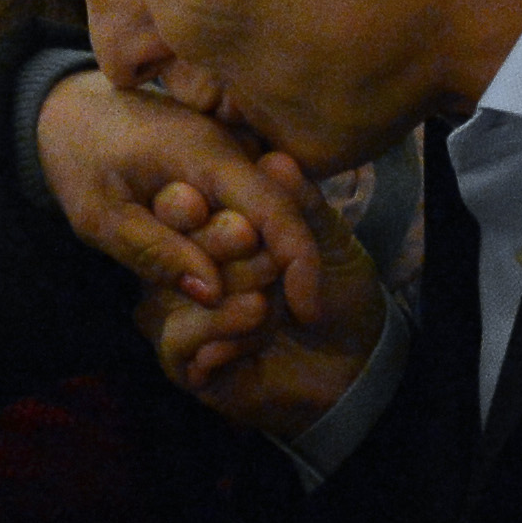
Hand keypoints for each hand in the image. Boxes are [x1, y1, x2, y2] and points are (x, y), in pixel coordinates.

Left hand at [34, 71, 327, 316]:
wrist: (72, 111)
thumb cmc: (79, 159)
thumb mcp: (101, 214)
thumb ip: (154, 252)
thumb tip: (214, 294)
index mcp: (206, 155)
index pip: (277, 210)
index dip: (301, 265)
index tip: (308, 315)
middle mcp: (235, 149)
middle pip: (280, 223)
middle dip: (263, 274)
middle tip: (216, 306)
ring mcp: (236, 154)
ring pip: (269, 223)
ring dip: (249, 267)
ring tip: (205, 295)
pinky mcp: (228, 166)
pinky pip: (251, 213)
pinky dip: (238, 251)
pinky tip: (205, 274)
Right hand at [134, 154, 385, 437]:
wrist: (351, 364)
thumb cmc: (334, 294)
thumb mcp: (323, 240)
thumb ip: (299, 202)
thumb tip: (275, 158)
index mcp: (205, 229)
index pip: (177, 201)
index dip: (195, 202)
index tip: (233, 209)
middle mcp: (179, 267)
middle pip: (170, 241)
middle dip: (227, 246)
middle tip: (269, 264)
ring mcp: (172, 312)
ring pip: (175, 288)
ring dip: (234, 293)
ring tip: (269, 305)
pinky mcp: (178, 360)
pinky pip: (179, 336)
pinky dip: (227, 330)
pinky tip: (259, 332)